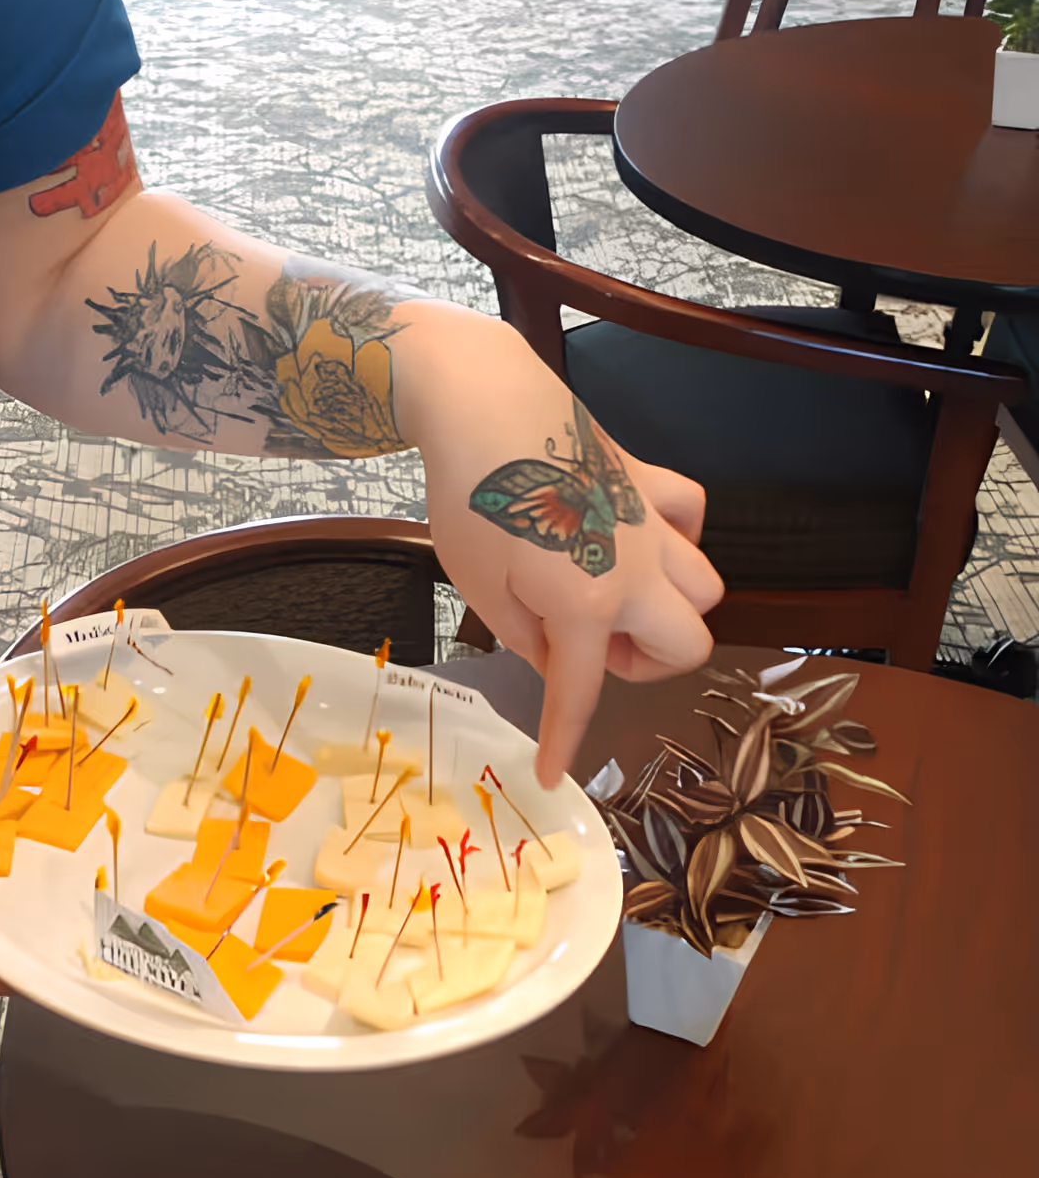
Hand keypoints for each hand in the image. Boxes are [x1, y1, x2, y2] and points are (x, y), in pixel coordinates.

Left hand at [410, 316, 722, 785]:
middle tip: (588, 649)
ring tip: (610, 602)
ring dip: (665, 610)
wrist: (484, 403)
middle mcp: (635, 567)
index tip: (552, 774)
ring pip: (706, 586)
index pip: (581, 691)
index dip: (566, 739)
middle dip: (644, 662)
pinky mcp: (651, 481)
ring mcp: (652, 522)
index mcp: (584, 603)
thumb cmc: (470, 497)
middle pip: (689, 642)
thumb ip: (525, 636)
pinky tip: (634, 543)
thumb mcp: (479, 587)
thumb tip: (555, 661)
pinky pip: (693, 520)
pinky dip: (677, 542)